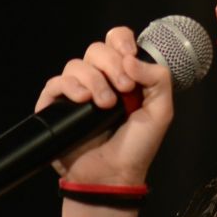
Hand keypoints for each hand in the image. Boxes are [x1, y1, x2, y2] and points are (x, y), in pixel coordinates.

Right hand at [35, 27, 173, 184]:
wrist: (113, 176)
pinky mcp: (56, 107)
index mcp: (124, 75)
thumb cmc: (137, 147)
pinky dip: (69, 87)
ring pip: (76, 64)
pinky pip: (55, 83)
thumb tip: (131, 59)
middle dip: (112, 65)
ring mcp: (77, 92)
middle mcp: (99, 79)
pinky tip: (82, 100)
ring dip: (93, 80)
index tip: (129, 56)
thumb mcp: (160, 111)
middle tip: (125, 89)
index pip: (117, 40)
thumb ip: (158, 79)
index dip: (121, 41)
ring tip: (105, 104)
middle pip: (96, 49)